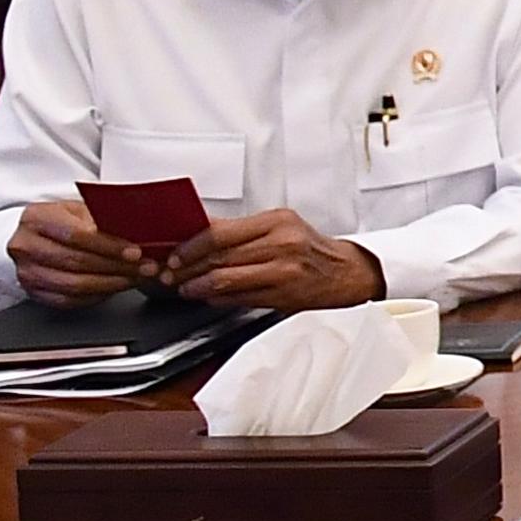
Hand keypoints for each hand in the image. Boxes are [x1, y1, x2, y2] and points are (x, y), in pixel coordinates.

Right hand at [6, 198, 146, 307]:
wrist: (32, 236)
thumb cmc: (61, 221)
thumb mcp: (79, 210)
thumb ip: (102, 219)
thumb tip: (139, 233)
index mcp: (36, 218)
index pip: (76, 235)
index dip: (109, 246)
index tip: (135, 252)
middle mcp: (25, 246)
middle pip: (76, 261)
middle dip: (117, 267)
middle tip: (145, 268)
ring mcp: (27, 272)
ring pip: (74, 285)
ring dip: (111, 283)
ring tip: (135, 278)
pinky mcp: (33, 292)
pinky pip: (70, 300)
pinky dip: (98, 295)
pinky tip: (116, 287)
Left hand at [156, 210, 381, 310]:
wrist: (351, 273)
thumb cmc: (312, 252)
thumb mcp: (281, 228)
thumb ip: (241, 231)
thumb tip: (198, 231)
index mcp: (277, 221)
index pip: (219, 232)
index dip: (189, 246)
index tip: (173, 254)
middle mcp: (283, 243)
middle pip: (219, 256)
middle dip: (187, 268)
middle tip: (170, 274)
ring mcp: (285, 271)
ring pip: (225, 279)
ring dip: (198, 286)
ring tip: (186, 288)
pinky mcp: (285, 295)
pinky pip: (240, 298)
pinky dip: (219, 299)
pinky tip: (210, 297)